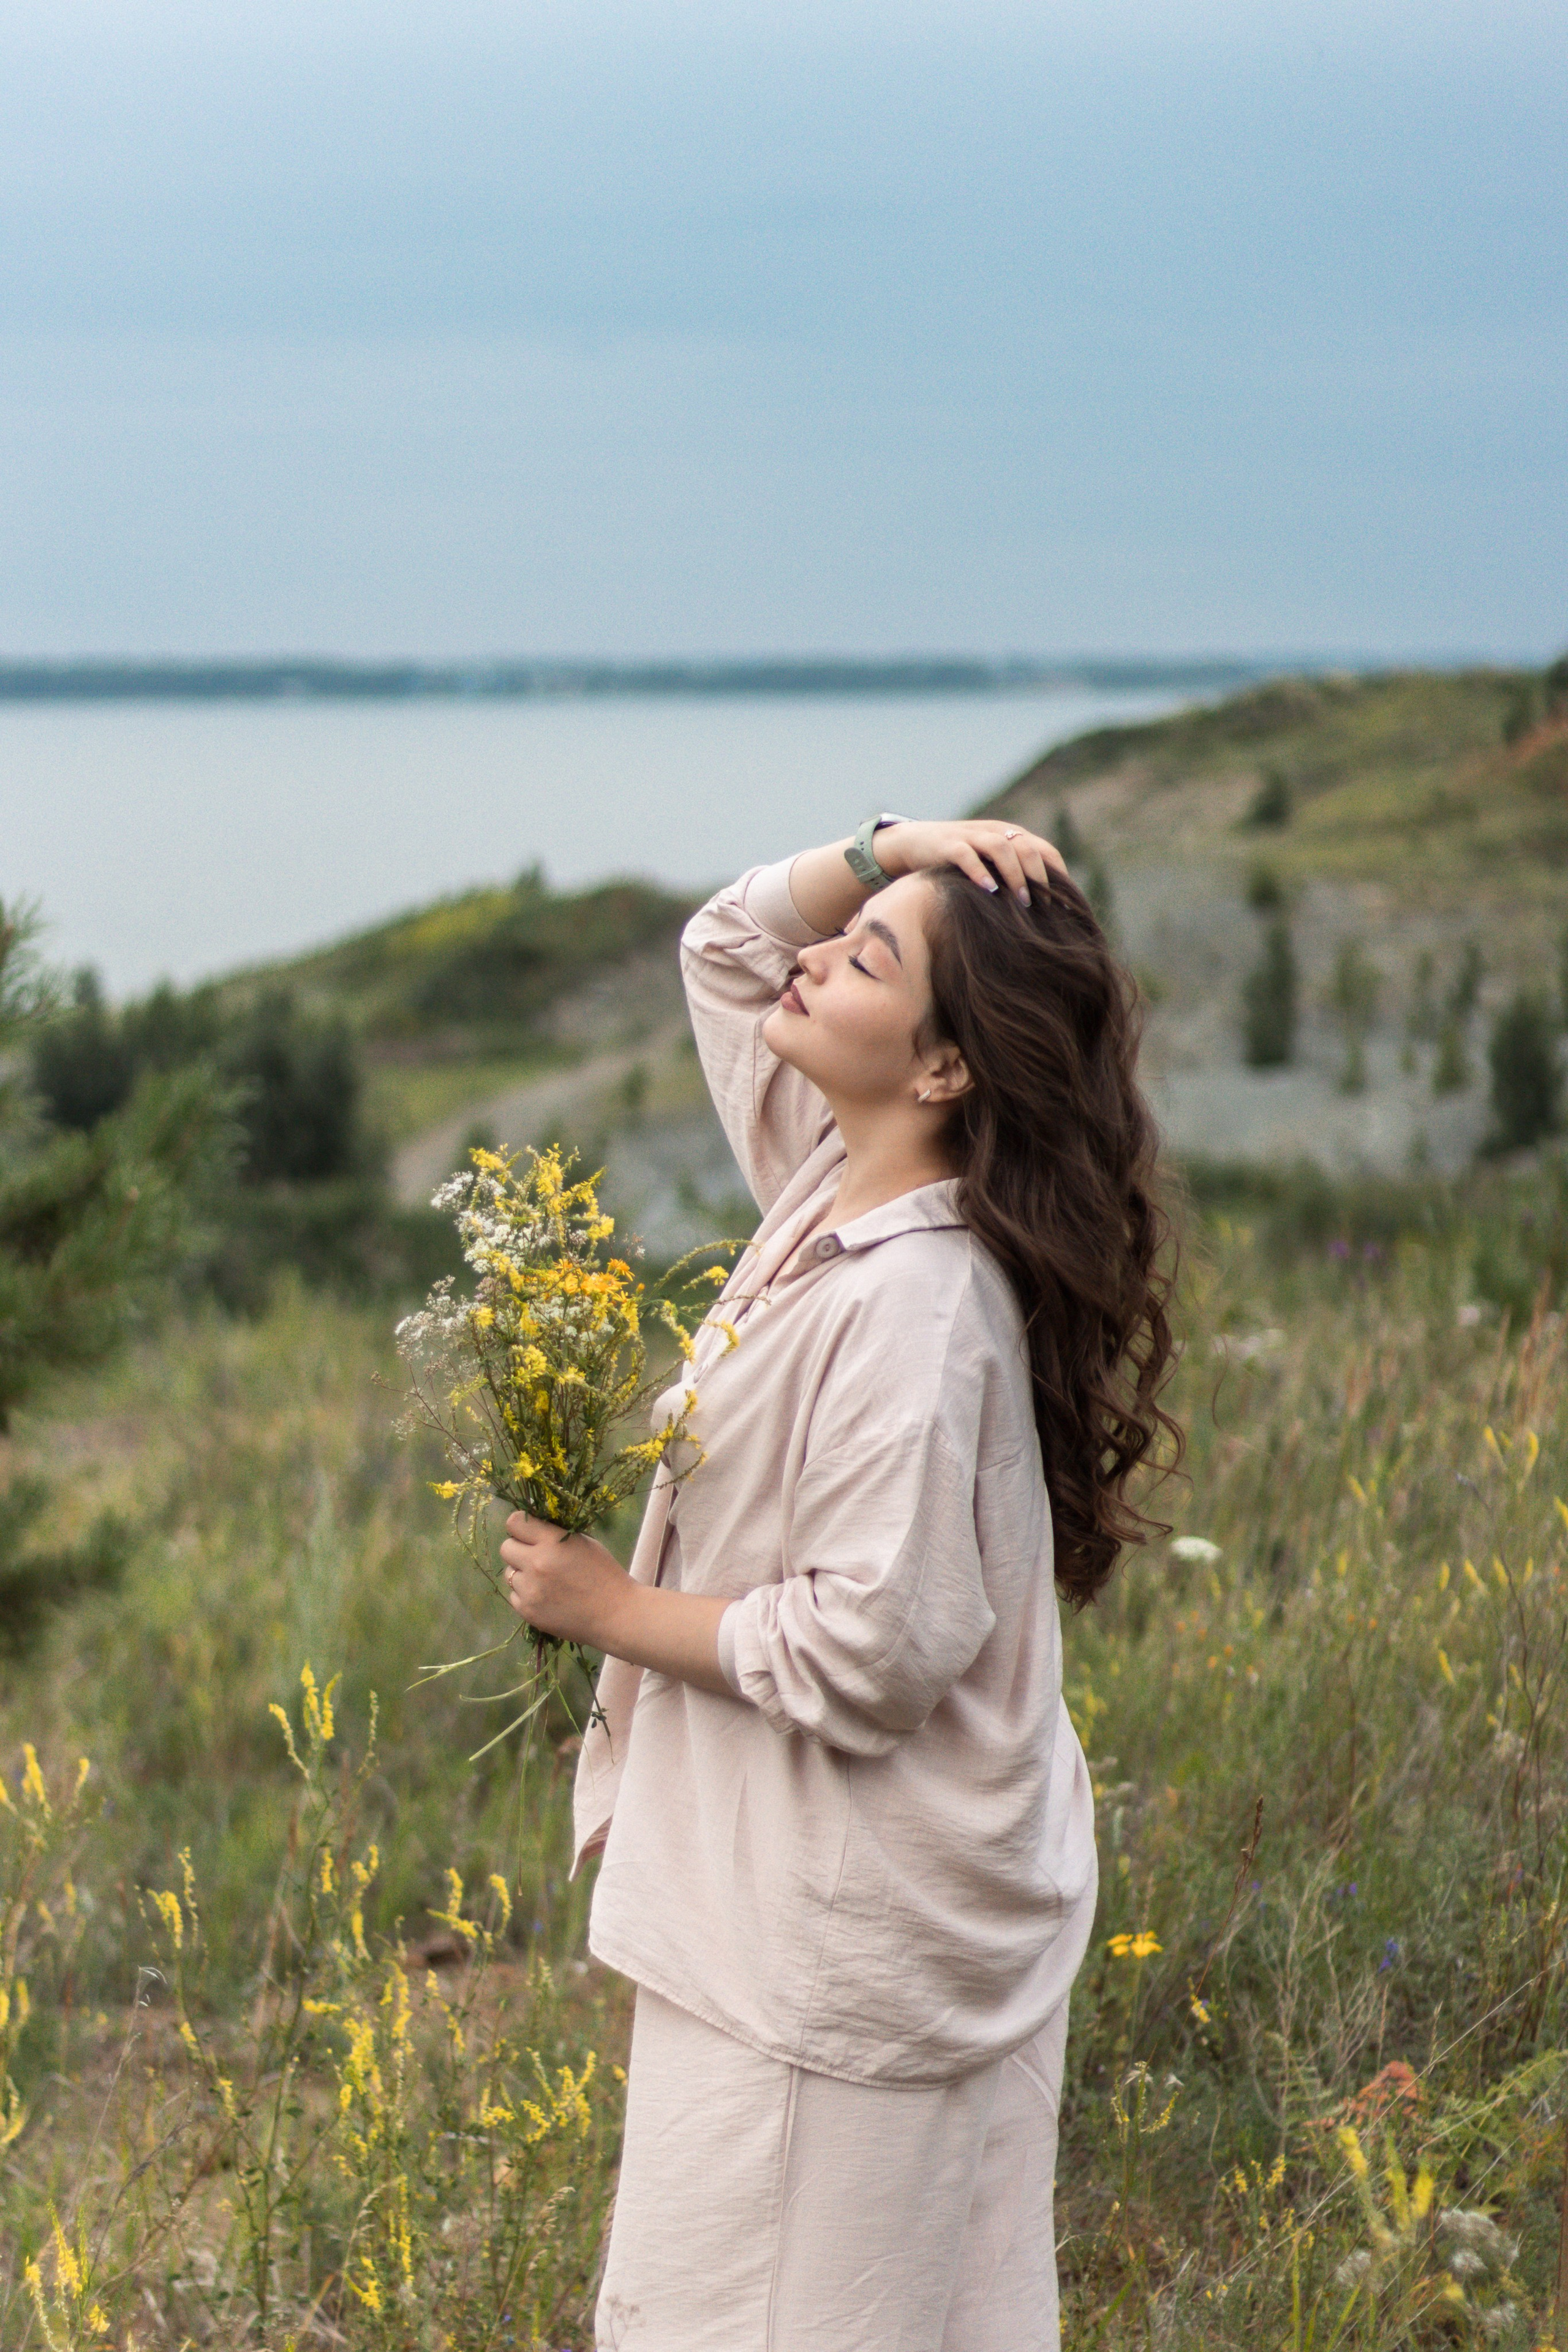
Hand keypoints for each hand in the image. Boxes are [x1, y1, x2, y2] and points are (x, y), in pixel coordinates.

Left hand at [498, 1512, 732, 1695]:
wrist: (623, 1620)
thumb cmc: (611, 1576)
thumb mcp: (588, 1547)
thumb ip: (559, 1536)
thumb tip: (528, 1520)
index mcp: (557, 1543)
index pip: (516, 1520)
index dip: (522, 1522)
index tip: (533, 1526)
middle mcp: (539, 1564)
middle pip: (507, 1543)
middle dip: (520, 1545)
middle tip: (540, 1551)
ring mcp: (532, 1591)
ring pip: (508, 1570)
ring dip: (522, 1570)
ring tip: (549, 1577)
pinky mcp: (531, 1612)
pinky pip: (514, 1594)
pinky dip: (526, 1592)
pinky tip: (549, 1595)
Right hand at [873, 818, 1065, 907]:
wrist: (913, 843)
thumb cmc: (957, 863)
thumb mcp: (988, 866)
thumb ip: (1010, 877)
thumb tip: (1040, 909)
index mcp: (1009, 835)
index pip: (1044, 850)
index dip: (1058, 874)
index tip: (1064, 904)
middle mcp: (994, 832)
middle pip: (1027, 847)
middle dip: (1039, 878)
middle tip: (1044, 907)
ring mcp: (970, 836)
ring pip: (1001, 848)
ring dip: (1015, 875)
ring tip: (1022, 902)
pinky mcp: (947, 845)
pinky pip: (966, 856)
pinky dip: (979, 872)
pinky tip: (988, 890)